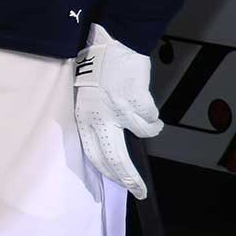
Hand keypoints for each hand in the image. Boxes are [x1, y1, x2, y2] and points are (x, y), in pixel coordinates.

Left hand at [74, 23, 163, 197]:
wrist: (113, 44)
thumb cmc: (97, 69)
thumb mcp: (86, 96)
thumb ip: (94, 118)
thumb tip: (106, 143)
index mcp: (83, 115)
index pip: (94, 152)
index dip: (107, 172)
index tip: (118, 185)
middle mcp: (99, 116)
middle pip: (114, 157)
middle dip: (128, 177)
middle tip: (139, 191)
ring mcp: (119, 109)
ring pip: (142, 133)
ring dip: (147, 126)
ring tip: (142, 113)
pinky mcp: (136, 100)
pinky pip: (151, 118)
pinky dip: (152, 114)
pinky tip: (144, 100)